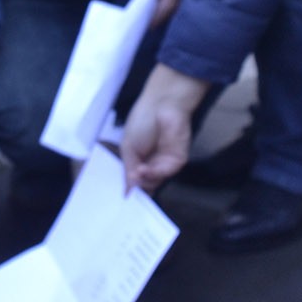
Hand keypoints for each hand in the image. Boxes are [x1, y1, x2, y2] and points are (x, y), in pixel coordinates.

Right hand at [119, 64, 207, 192]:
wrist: (162, 105)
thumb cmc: (142, 120)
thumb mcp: (127, 147)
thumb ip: (128, 171)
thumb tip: (126, 192)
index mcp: (139, 159)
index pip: (136, 180)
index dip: (130, 188)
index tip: (124, 196)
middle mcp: (153, 163)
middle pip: (146, 185)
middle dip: (138, 187)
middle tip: (130, 187)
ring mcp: (165, 162)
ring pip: (156, 182)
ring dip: (145, 180)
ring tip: (137, 172)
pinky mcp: (177, 160)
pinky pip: (166, 173)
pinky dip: (154, 174)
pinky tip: (144, 169)